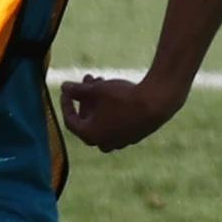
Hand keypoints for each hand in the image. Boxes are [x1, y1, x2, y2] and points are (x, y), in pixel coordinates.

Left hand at [60, 75, 186, 151]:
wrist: (157, 102)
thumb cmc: (123, 97)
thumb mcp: (95, 90)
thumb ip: (76, 90)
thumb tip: (64, 87)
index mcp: (89, 135)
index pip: (70, 120)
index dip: (66, 103)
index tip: (67, 90)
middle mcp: (103, 143)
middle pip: (88, 118)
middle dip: (86, 97)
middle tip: (89, 78)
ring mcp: (120, 142)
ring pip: (103, 119)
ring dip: (99, 101)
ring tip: (103, 80)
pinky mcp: (134, 137)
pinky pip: (117, 122)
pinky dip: (112, 109)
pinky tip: (117, 92)